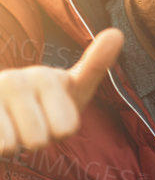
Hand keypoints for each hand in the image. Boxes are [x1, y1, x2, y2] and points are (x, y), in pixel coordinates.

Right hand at [0, 27, 120, 157]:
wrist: (3, 114)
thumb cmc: (45, 105)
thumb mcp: (74, 89)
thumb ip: (95, 66)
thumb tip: (117, 33)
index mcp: (46, 77)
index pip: (66, 128)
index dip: (63, 131)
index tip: (57, 116)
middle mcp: (15, 80)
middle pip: (41, 139)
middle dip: (40, 140)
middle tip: (33, 125)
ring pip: (17, 144)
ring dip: (16, 144)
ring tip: (15, 127)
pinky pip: (1, 144)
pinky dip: (1, 147)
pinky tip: (0, 130)